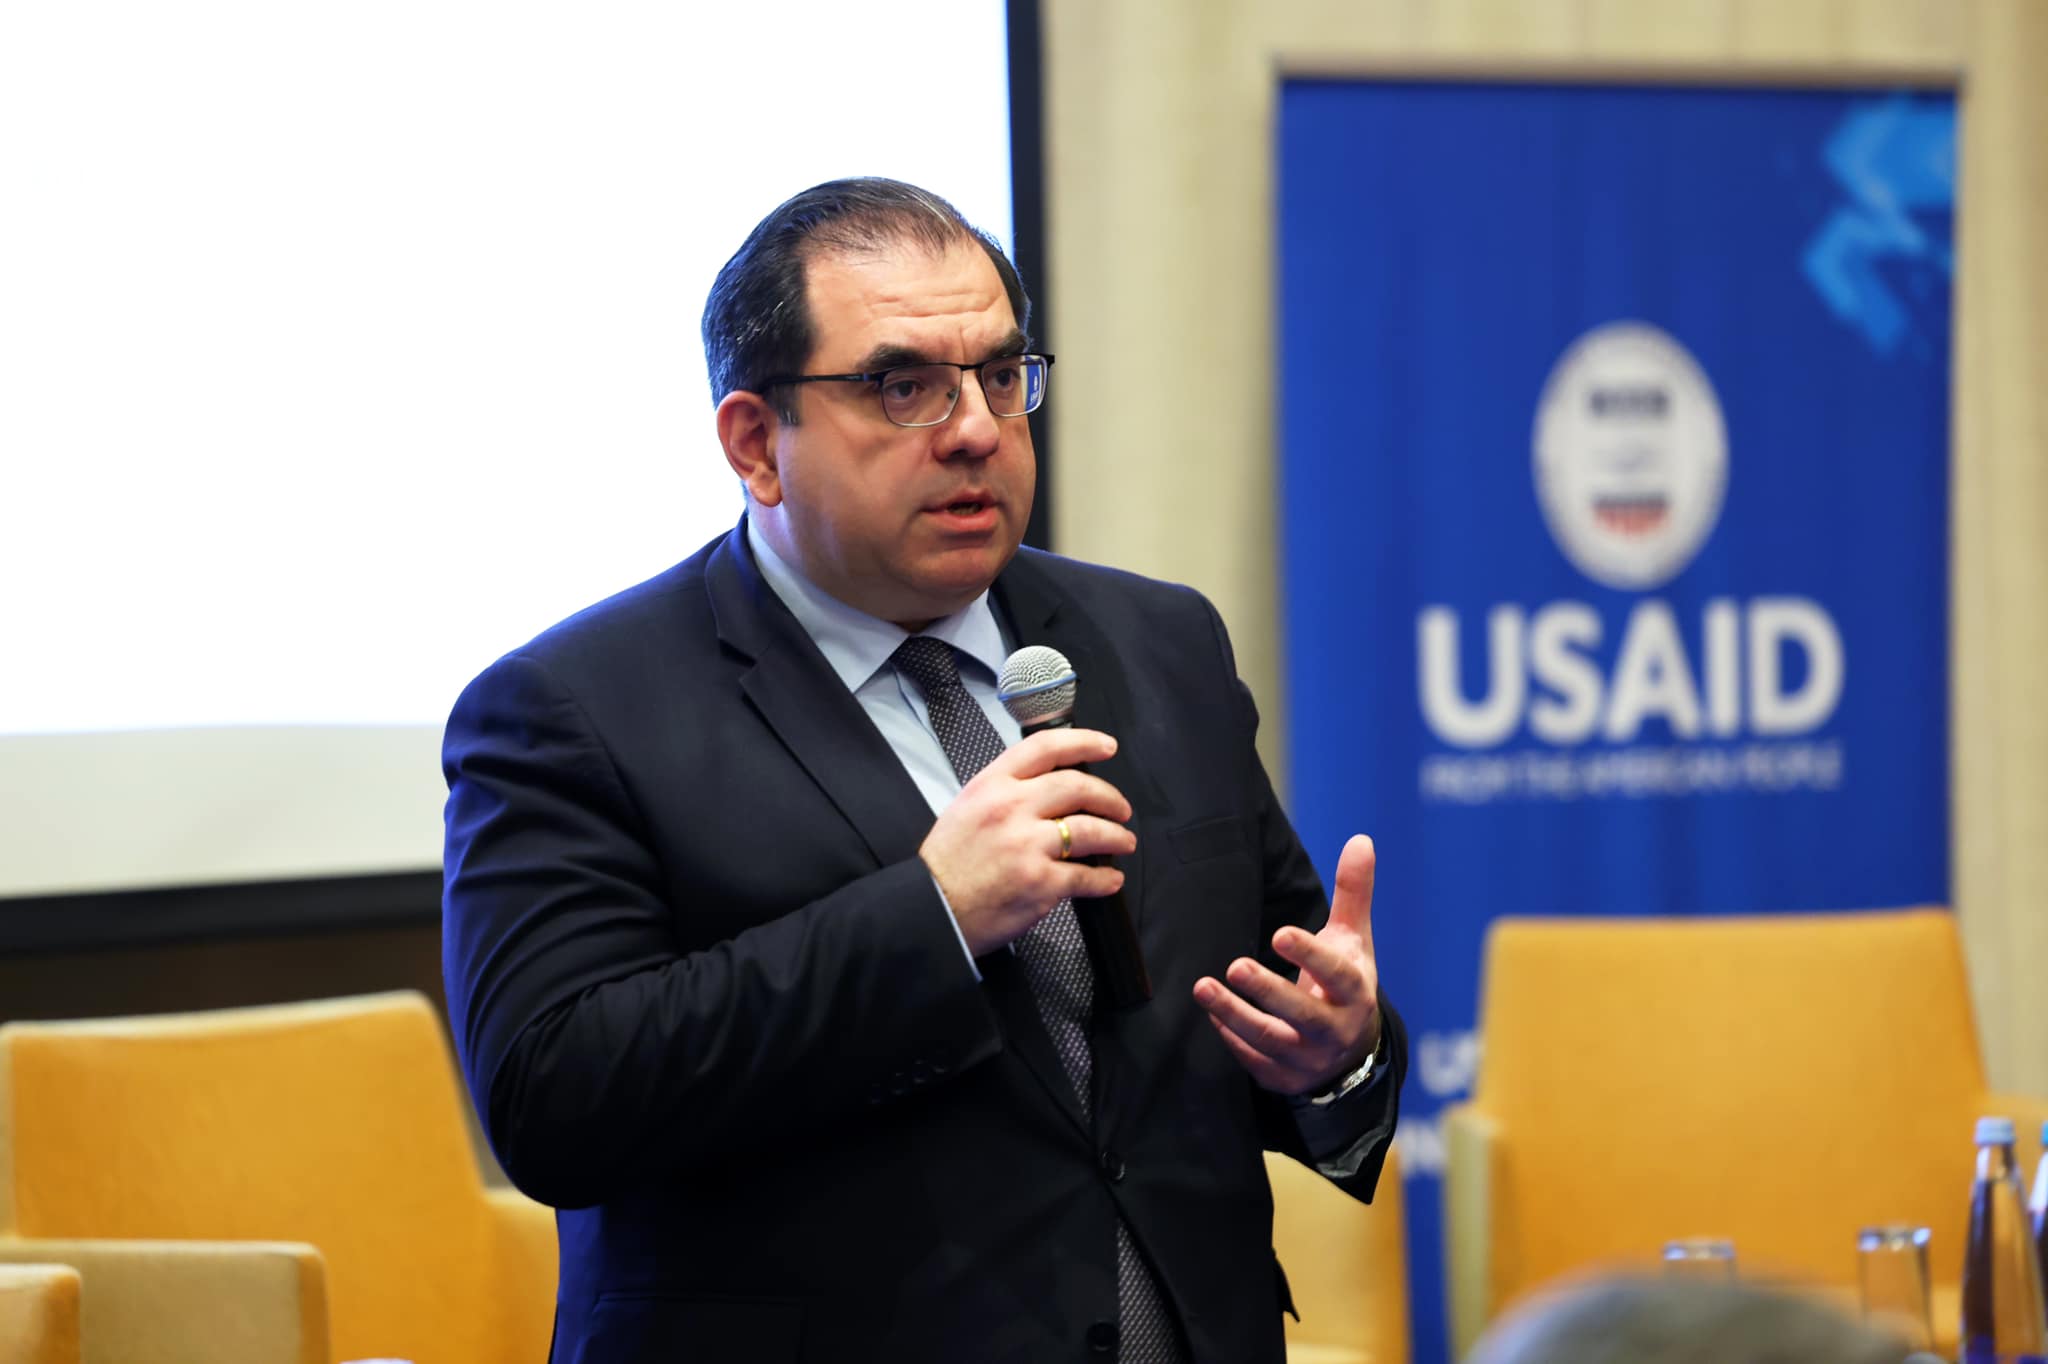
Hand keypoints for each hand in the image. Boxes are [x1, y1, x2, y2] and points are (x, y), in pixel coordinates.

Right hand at [920, 727, 1135, 956]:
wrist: (933, 909)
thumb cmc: (948, 863)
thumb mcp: (968, 807)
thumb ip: (1007, 791)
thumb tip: (1050, 786)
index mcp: (992, 785)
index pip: (1046, 748)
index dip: (1084, 742)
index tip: (1106, 747)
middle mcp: (1012, 808)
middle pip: (1079, 787)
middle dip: (1110, 797)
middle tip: (1120, 808)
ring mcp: (1028, 845)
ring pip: (1091, 830)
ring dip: (1116, 836)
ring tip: (1123, 842)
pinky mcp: (1041, 882)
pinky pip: (1087, 876)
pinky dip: (1105, 878)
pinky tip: (1110, 879)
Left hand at [1192, 833, 1380, 1095]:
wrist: (1351, 1051)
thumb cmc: (1345, 981)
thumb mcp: (1353, 939)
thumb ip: (1353, 892)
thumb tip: (1361, 839)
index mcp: (1354, 991)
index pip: (1335, 975)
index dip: (1310, 955)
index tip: (1280, 933)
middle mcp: (1334, 1029)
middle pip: (1301, 1014)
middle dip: (1268, 992)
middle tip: (1235, 965)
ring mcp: (1308, 1058)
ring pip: (1270, 1040)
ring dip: (1235, 1015)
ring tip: (1203, 987)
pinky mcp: (1282, 1077)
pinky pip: (1253, 1060)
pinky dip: (1231, 1038)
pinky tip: (1212, 1014)